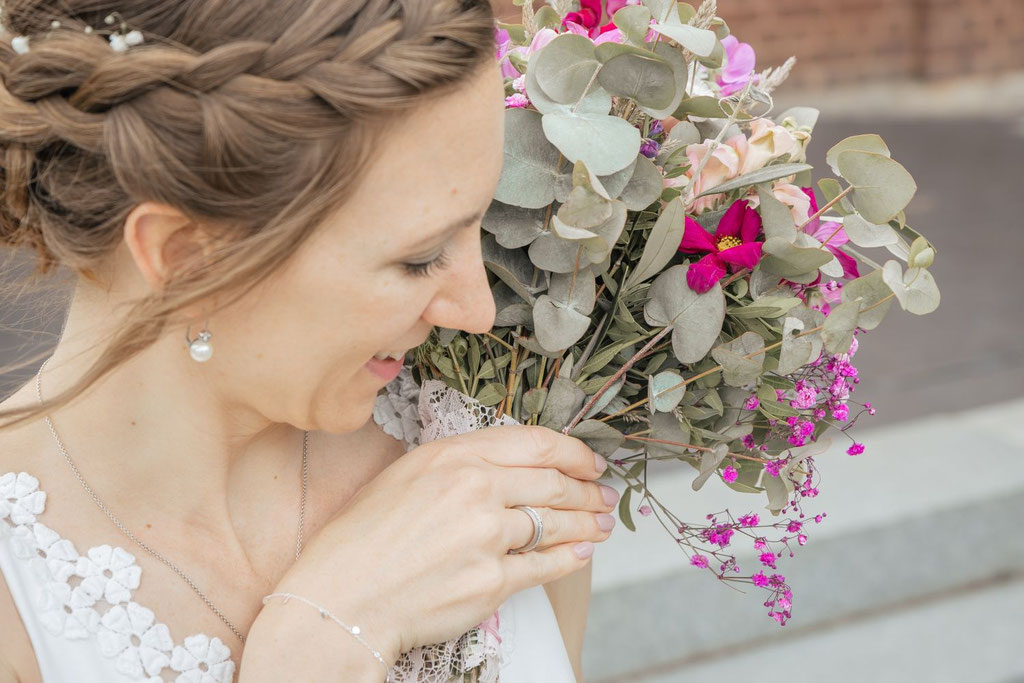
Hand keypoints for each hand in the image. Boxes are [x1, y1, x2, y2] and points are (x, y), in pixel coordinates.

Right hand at [273, 423, 618, 662]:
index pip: (535, 443)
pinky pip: (544, 566)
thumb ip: (460, 465)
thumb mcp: (405, 476)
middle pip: (553, 483)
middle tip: (603, 495)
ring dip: (587, 524)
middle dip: (587, 490)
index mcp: (452, 455)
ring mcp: (485, 536)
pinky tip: (580, 554)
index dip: (574, 452)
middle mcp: (474, 488)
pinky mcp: (491, 581)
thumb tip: (513, 468)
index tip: (590, 461)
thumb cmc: (360, 538)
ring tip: (601, 525)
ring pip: (555, 524)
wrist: (341, 597)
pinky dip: (569, 560)